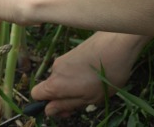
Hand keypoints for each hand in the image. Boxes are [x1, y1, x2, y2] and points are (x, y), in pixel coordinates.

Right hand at [31, 32, 149, 116]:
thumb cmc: (106, 75)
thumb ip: (66, 105)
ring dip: (72, 86)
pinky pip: (68, 69)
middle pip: (50, 87)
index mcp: (55, 83)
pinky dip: (77, 75)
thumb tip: (48, 110)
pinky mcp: (71, 52)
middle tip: (84, 100)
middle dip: (63, 96)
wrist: (117, 44)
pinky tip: (95, 74)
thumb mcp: (88, 98)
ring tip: (94, 86)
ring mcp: (63, 59)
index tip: (64, 109)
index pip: (35, 94)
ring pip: (61, 78)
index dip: (46, 104)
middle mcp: (54, 69)